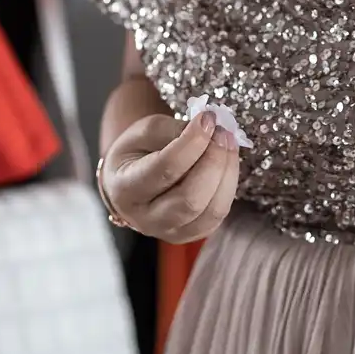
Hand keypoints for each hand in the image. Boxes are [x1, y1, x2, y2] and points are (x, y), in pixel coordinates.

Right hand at [100, 109, 240, 243]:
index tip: (208, 118)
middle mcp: (145, 219)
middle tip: (223, 132)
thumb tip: (208, 129)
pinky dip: (229, 185)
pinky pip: (218, 215)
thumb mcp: (143, 132)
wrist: (130, 180)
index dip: (193, 142)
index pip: (166, 168)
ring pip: (210, 211)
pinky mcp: (191, 235)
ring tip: (228, 143)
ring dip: (227, 172)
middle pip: (190, 198)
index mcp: (126, 190)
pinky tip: (227, 162)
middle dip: (214, 160)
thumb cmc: (136, 152)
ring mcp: (169, 232)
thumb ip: (173, 129)